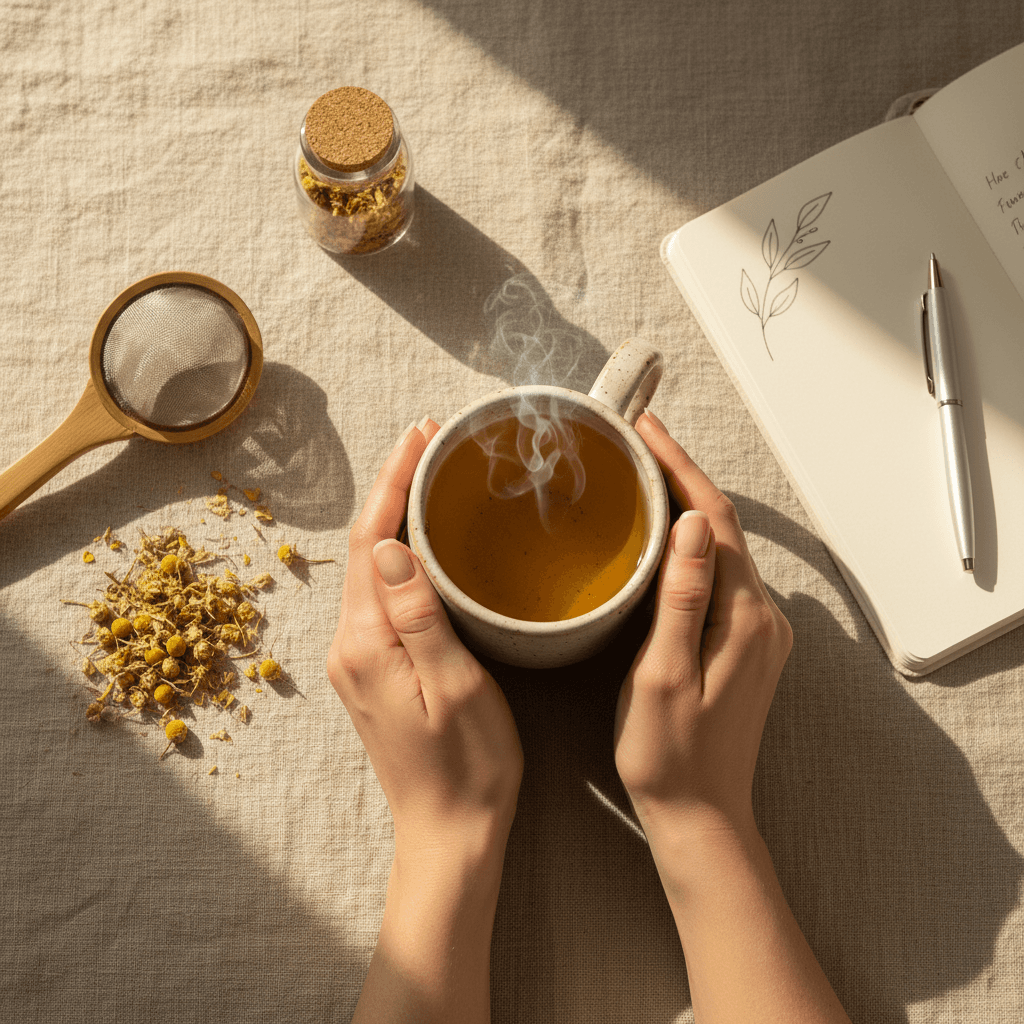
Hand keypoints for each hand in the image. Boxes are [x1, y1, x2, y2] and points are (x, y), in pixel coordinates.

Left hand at [327, 419, 522, 861]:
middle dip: (391, 488)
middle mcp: (349, 646)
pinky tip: (422, 541)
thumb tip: (392, 544)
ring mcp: (357, 660)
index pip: (372, 541)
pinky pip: (379, 596)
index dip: (393, 482)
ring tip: (427, 475)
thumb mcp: (454, 686)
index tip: (419, 436)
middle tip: (428, 441)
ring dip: (393, 518)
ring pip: (370, 569)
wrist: (448, 833)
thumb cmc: (466, 766)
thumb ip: (419, 615)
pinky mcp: (372, 671)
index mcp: (367, 643)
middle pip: (364, 547)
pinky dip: (398, 555)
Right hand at [614, 410, 792, 844]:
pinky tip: (665, 538)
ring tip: (645, 477)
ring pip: (722, 549)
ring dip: (687, 508)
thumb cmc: (669, 754)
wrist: (701, 813)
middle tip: (638, 443)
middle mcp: (762, 618)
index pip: (712, 521)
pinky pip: (720, 576)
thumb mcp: (662, 675)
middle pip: (721, 527)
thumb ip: (681, 598)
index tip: (647, 431)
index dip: (680, 468)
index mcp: (742, 619)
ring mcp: (758, 632)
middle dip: (682, 478)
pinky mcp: (746, 645)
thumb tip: (688, 526)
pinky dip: (693, 544)